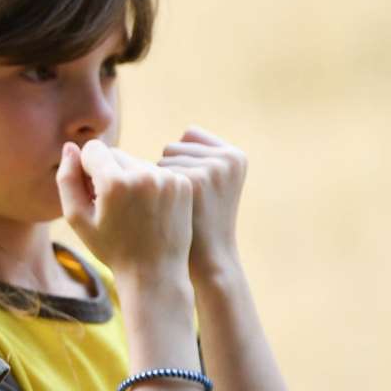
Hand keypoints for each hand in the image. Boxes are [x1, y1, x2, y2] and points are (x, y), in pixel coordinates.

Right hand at [57, 139, 192, 279]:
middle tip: (110, 205)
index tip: (91, 194)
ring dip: (129, 178)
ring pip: (136, 162)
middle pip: (115, 153)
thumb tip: (70, 148)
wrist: (155, 272)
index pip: (93, 149)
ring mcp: (167, 178)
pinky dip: (148, 185)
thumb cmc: (110, 248)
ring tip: (131, 210)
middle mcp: (144, 174)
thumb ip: (67, 179)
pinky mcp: (182, 183)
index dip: (86, 170)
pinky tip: (148, 210)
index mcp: (115, 182)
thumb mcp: (77, 218)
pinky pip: (156, 172)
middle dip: (108, 173)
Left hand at [158, 126, 246, 282]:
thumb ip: (203, 155)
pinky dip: (154, 190)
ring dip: (161, 182)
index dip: (181, 163)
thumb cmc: (200, 221)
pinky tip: (170, 210)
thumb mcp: (214, 183)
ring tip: (180, 208)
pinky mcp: (194, 180)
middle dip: (170, 173)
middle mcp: (228, 158)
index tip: (194, 190)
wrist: (206, 258)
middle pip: (172, 148)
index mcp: (236, 155)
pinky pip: (154, 172)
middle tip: (187, 203)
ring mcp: (212, 167)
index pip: (189, 135)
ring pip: (161, 160)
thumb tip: (184, 132)